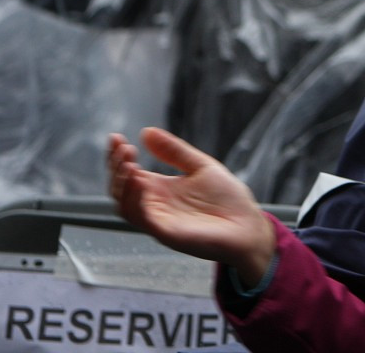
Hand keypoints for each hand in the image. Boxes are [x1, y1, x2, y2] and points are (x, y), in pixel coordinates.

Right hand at [108, 128, 275, 286]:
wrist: (249, 226)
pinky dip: (134, 200)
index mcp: (160, 189)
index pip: (128, 172)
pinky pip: (141, 219)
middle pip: (119, 188)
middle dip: (115, 166)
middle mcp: (154, 205)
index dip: (117, 156)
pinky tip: (139, 181)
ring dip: (120, 183)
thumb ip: (175, 151)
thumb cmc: (227, 199)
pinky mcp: (166, 233)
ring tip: (129, 163)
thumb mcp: (200, 166)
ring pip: (123, 205)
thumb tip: (146, 131)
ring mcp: (159, 220)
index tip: (115, 137)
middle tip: (124, 148)